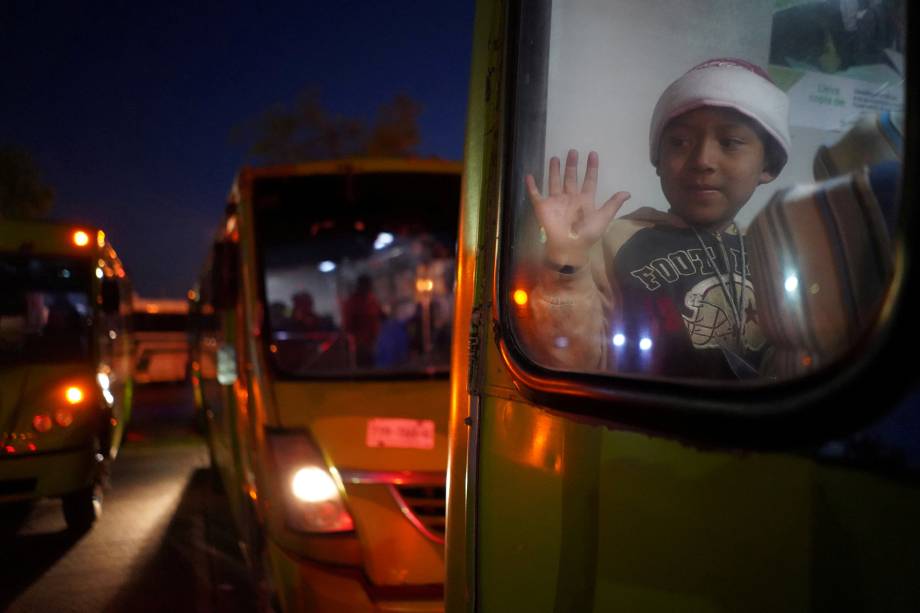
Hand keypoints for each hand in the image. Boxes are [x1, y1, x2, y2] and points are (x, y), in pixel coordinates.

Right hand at [525, 149, 629, 268]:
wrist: (568, 247)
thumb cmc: (586, 234)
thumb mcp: (603, 218)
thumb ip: (613, 204)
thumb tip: (628, 193)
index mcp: (584, 200)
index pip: (589, 180)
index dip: (592, 168)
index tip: (593, 154)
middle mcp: (570, 198)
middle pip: (571, 178)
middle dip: (571, 165)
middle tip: (572, 151)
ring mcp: (556, 202)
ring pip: (554, 182)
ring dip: (554, 170)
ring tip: (554, 157)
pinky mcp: (543, 207)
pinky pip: (536, 194)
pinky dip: (532, 186)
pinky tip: (529, 175)